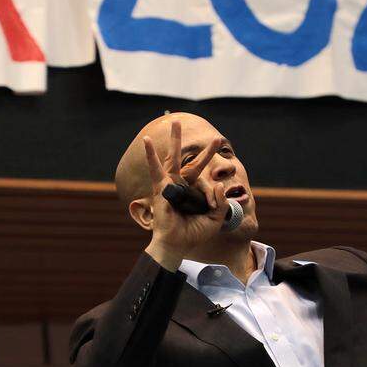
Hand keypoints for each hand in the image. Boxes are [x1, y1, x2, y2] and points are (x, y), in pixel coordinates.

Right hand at [141, 121, 227, 269]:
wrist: (177, 244)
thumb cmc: (193, 234)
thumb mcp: (215, 219)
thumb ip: (221, 202)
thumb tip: (219, 184)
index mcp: (195, 194)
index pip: (208, 184)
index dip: (214, 194)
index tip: (214, 204)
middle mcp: (183, 187)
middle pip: (193, 163)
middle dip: (205, 151)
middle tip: (216, 138)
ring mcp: (171, 185)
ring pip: (174, 158)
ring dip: (174, 140)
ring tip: (175, 122)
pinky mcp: (161, 187)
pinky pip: (156, 168)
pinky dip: (150, 155)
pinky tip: (145, 140)